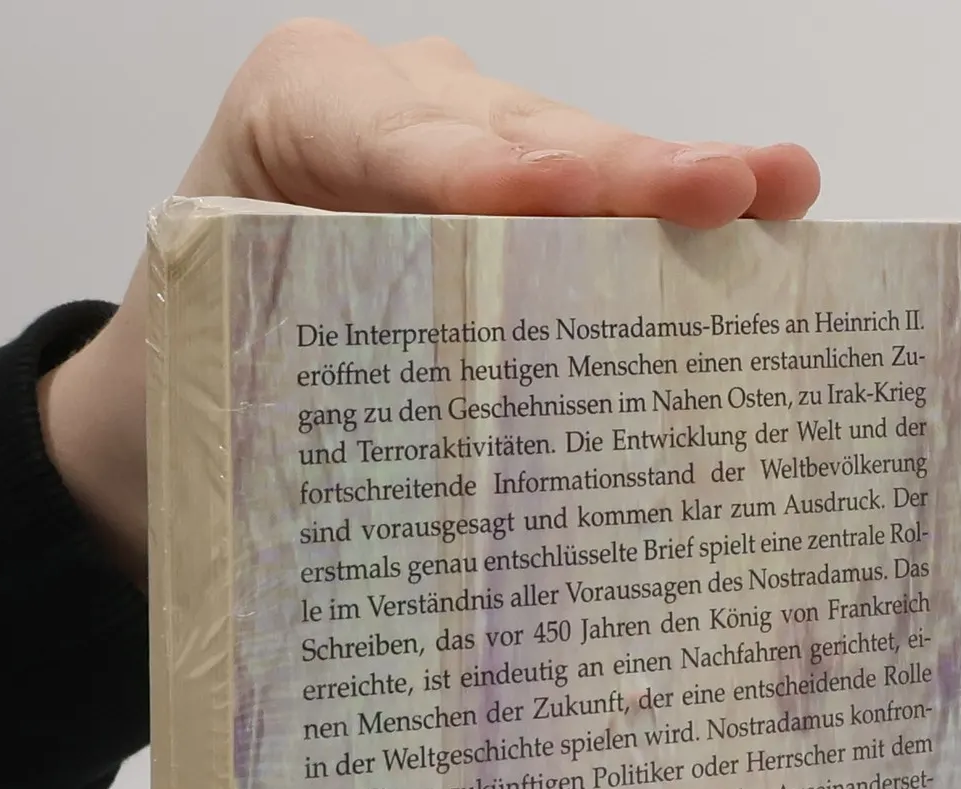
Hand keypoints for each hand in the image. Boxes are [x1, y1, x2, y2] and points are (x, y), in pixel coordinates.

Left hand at [40, 19, 819, 572]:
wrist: (181, 384)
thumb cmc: (195, 376)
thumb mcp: (213, 369)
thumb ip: (292, 376)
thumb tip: (398, 513)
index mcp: (295, 113)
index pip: (388, 141)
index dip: (474, 170)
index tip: (550, 193)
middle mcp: (396, 104)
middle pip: (513, 139)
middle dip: (617, 171)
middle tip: (717, 189)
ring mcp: (472, 140)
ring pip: (576, 161)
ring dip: (676, 189)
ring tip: (778, 191)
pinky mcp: (525, 198)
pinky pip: (597, 209)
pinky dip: (674, 226)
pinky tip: (774, 208)